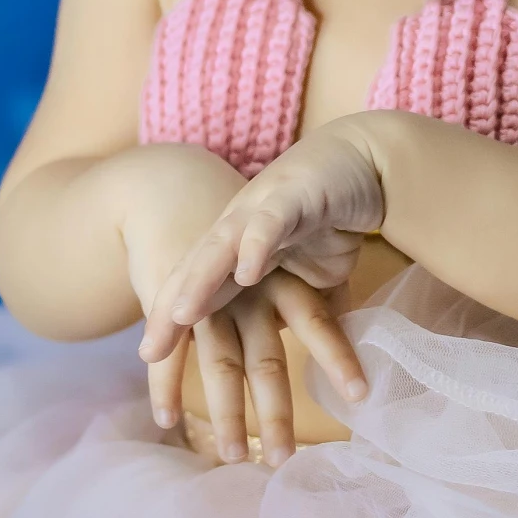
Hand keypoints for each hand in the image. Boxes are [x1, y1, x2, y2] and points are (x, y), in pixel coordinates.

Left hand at [140, 121, 385, 352]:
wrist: (367, 158)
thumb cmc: (333, 215)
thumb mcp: (313, 275)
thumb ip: (302, 308)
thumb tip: (305, 350)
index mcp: (241, 248)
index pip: (199, 288)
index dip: (171, 322)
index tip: (151, 359)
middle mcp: (241, 227)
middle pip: (195, 271)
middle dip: (169, 311)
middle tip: (149, 352)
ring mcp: (263, 208)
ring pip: (222, 246)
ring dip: (200, 280)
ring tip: (180, 314)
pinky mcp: (294, 194)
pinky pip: (270, 222)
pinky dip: (256, 246)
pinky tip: (246, 273)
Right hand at [144, 267, 365, 468]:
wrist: (185, 210)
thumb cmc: (257, 252)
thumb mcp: (296, 269)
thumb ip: (328, 300)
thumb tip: (364, 349)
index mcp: (285, 281)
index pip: (317, 320)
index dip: (336, 356)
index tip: (358, 395)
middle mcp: (248, 293)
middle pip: (264, 359)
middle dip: (275, 412)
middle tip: (284, 459)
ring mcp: (209, 303)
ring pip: (220, 362)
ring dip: (226, 412)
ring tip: (233, 456)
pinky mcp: (172, 310)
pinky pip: (170, 354)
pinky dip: (166, 387)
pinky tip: (167, 422)